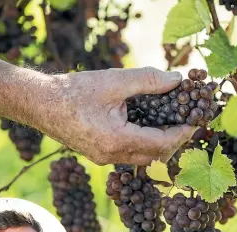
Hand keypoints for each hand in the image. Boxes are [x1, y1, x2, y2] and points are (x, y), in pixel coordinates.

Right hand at [38, 67, 196, 165]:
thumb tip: (177, 78)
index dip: (182, 133)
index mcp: (116, 140)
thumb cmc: (74, 91)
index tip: (195, 121)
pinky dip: (144, 141)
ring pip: (142, 157)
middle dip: (174, 140)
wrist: (41, 103)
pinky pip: (129, 153)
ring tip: (169, 122)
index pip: (162, 144)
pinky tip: (146, 124)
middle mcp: (111, 155)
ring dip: (159, 142)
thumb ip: (148, 79)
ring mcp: (104, 157)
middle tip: (185, 122)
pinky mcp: (99, 153)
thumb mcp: (114, 80)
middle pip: (155, 155)